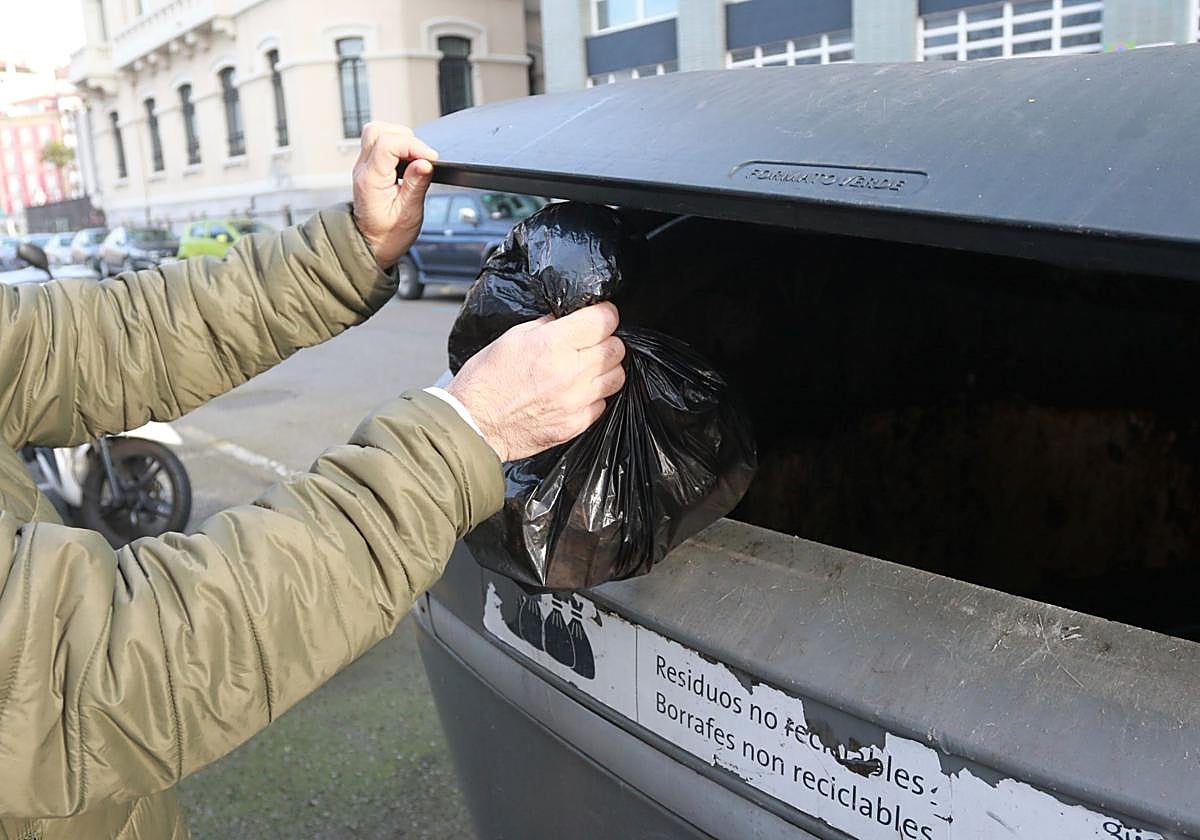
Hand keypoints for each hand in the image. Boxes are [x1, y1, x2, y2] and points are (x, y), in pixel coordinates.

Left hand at [351, 122, 438, 269]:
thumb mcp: (408, 214)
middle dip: (405, 137)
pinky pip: (379, 143)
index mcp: (371, 180)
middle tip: (421, 155)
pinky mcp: (369, 167)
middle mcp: (363, 169)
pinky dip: (396, 145)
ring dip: (399, 138)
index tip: (430, 158)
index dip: (413, 146)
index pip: (388, 144)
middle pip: (377, 131)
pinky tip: (407, 160)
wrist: (372, 246)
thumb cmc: (388, 235)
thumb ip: (416, 185)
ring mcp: (364, 167)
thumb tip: (425, 162)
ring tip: (415, 157)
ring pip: (376, 132)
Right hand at [446, 303, 626, 461]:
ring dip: (606, 368)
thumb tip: (569, 318)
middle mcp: (570, 372)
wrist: (475, 424)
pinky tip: (577, 392)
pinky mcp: (577, 423)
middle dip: (606, 340)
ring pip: (617, 376)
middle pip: (616, 348)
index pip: (604, 320)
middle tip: (590, 342)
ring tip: (586, 368)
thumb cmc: (486, 381)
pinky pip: (603, 403)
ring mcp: (576, 401)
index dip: (604, 313)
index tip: (599, 316)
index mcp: (553, 344)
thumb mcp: (512, 336)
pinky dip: (595, 395)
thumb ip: (547, 325)